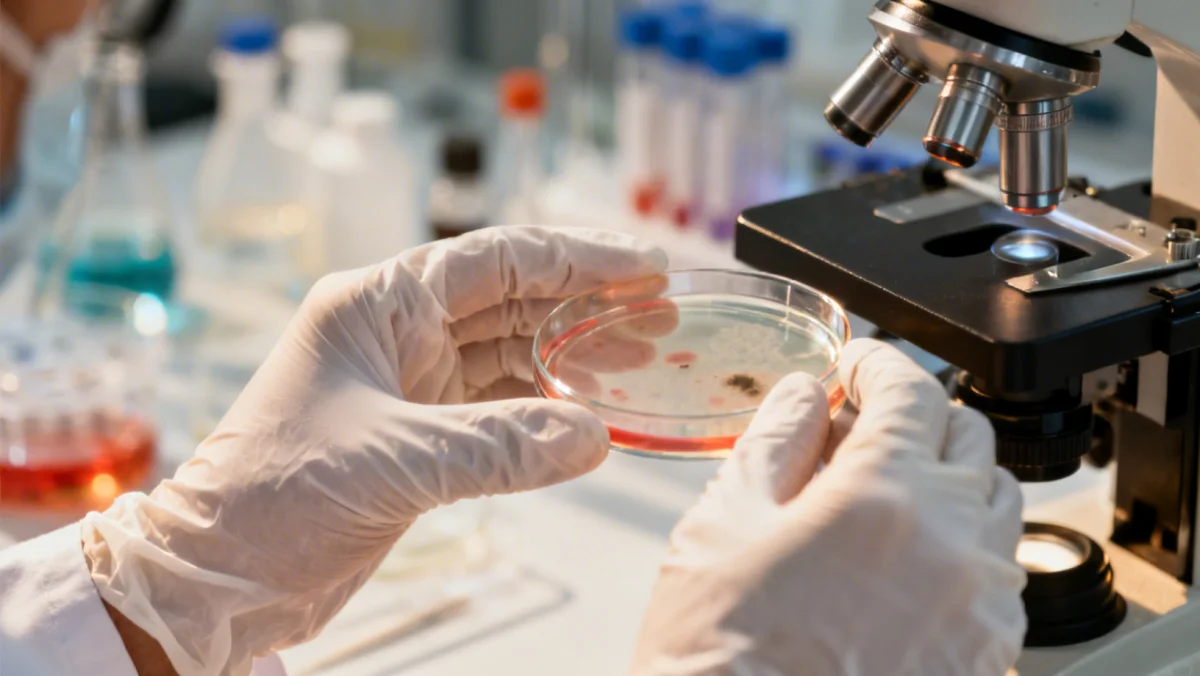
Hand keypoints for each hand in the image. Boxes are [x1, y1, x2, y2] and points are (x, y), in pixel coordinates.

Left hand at [81, 226, 666, 674]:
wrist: (218, 576)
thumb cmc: (271, 499)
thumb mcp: (393, 462)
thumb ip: (500, 446)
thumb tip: (594, 435)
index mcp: (375, 304)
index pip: (495, 259)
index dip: (577, 259)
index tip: (643, 267)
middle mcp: (394, 332)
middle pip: (512, 301)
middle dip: (586, 307)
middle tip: (659, 316)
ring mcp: (407, 382)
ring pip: (510, 354)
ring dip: (572, 358)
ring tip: (640, 360)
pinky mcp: (417, 433)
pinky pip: (498, 409)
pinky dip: (544, 412)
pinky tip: (589, 415)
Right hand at [631, 339, 1025, 675]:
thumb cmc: (723, 657)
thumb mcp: (723, 526)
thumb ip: (774, 441)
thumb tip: (805, 396)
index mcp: (882, 498)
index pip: (911, 391)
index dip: (879, 362)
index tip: (859, 366)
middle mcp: (950, 546)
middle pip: (968, 436)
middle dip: (917, 415)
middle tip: (863, 428)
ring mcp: (978, 607)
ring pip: (995, 504)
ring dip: (947, 478)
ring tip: (885, 496)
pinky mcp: (987, 656)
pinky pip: (997, 574)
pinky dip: (961, 545)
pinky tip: (903, 562)